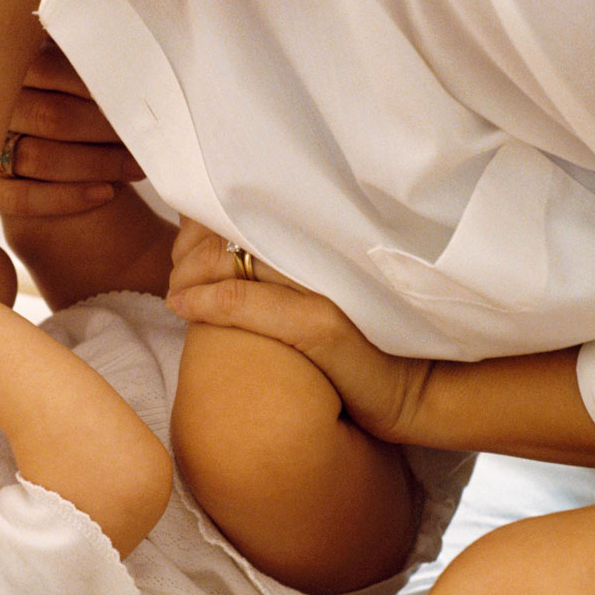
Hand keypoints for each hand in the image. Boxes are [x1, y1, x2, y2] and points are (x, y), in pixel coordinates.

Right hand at [0, 40, 144, 217]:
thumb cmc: (33, 87)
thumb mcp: (38, 52)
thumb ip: (63, 46)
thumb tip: (116, 29)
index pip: (52, 68)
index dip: (96, 85)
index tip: (134, 92)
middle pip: (52, 116)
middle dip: (106, 128)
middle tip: (145, 133)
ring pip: (41, 157)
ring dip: (97, 163)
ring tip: (136, 164)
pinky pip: (22, 200)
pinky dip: (68, 198)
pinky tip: (106, 193)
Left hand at [167, 217, 430, 440]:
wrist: (417, 387)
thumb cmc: (364, 338)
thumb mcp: (323, 284)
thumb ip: (284, 257)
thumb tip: (227, 243)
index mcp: (322, 232)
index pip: (242, 207)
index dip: (202, 223)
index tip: (187, 248)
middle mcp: (322, 246)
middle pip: (226, 231)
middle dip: (188, 252)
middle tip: (177, 277)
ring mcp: (321, 283)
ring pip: (227, 262)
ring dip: (188, 277)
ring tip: (178, 294)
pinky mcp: (320, 323)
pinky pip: (242, 302)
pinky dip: (203, 301)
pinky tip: (181, 306)